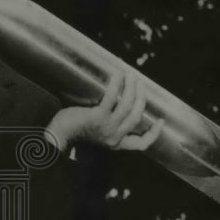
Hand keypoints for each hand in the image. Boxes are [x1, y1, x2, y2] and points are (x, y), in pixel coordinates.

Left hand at [44, 70, 163, 152]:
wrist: (58, 135)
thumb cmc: (74, 131)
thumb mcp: (97, 134)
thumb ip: (108, 126)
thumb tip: (117, 105)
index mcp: (116, 143)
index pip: (141, 144)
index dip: (154, 134)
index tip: (161, 121)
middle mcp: (114, 137)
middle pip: (137, 116)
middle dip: (141, 98)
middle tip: (140, 84)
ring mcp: (107, 128)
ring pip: (127, 106)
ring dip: (132, 88)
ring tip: (131, 76)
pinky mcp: (97, 117)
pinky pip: (112, 98)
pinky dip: (116, 84)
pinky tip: (118, 75)